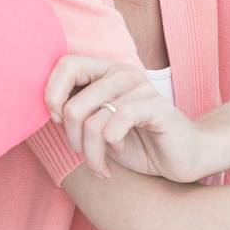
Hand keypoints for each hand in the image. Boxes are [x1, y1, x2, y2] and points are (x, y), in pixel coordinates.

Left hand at [45, 53, 208, 181]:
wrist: (181, 158)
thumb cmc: (136, 141)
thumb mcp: (98, 125)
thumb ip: (76, 109)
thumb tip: (48, 108)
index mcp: (106, 71)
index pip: (66, 65)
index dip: (52, 95)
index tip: (58, 120)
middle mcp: (123, 73)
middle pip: (73, 103)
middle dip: (71, 137)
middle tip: (82, 152)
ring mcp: (141, 88)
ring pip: (93, 121)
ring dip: (90, 152)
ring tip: (99, 164)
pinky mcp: (157, 108)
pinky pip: (116, 125)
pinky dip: (111, 147)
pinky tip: (120, 153)